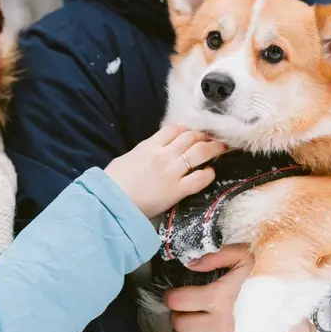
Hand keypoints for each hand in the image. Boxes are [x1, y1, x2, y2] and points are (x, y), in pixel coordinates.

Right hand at [104, 124, 225, 217]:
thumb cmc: (113, 182)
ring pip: (199, 153)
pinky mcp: (176, 191)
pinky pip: (199, 179)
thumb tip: (150, 151)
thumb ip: (142, 152)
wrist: (110, 202)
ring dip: (213, 149)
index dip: (187, 129)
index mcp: (149, 146)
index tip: (193, 133)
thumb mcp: (126, 158)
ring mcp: (171, 172)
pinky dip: (208, 174)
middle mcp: (163, 155)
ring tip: (220, 149)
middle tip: (212, 139)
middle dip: (204, 136)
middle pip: (190, 137)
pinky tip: (211, 173)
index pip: (174, 129)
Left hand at [164, 244, 315, 331]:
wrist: (298, 305)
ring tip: (182, 328)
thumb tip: (190, 264)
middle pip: (182, 324)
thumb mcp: (244, 256)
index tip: (172, 296)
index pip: (179, 301)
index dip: (170, 298)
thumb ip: (214, 257)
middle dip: (175, 316)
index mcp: (218, 297)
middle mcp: (220, 323)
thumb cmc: (270, 278)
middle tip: (179, 311)